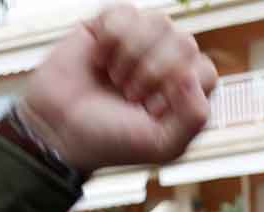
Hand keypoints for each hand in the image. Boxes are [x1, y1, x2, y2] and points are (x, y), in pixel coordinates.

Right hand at [19, 4, 217, 174]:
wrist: (59, 129)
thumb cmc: (113, 140)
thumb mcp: (163, 146)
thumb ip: (194, 119)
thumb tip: (193, 76)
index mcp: (188, 90)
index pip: (204, 72)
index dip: (178, 90)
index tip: (151, 109)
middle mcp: (170, 61)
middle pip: (185, 43)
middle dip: (154, 72)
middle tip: (130, 95)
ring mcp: (142, 40)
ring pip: (159, 22)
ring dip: (133, 55)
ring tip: (116, 78)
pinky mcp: (110, 25)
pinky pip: (126, 12)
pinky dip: (110, 40)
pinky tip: (99, 60)